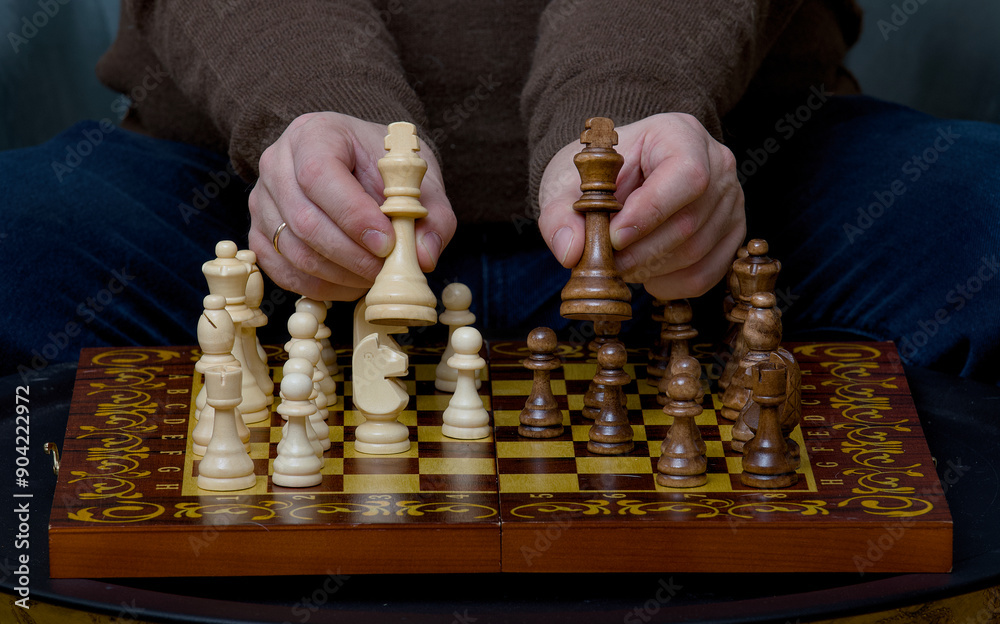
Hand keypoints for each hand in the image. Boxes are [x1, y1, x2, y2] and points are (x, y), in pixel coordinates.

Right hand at [248, 112, 454, 300]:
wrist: (361, 167)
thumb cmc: (388, 169)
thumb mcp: (420, 180)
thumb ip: (432, 215)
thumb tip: (424, 256)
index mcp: (315, 134)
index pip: (318, 175)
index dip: (352, 216)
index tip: (387, 242)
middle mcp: (278, 163)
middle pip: (304, 220)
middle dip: (351, 255)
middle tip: (386, 270)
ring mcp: (262, 201)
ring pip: (293, 251)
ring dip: (339, 276)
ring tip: (373, 277)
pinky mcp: (260, 235)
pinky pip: (284, 272)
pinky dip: (321, 287)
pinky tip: (351, 284)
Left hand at [537, 113, 744, 299]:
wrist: (615, 176)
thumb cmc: (595, 174)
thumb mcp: (567, 183)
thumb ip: (560, 214)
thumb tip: (570, 251)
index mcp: (680, 135)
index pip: (685, 175)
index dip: (650, 213)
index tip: (614, 237)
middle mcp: (717, 164)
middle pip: (689, 221)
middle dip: (641, 251)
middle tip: (607, 261)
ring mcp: (730, 201)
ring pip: (696, 252)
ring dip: (650, 270)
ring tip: (621, 264)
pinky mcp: (730, 234)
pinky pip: (706, 274)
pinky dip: (670, 284)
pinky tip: (645, 273)